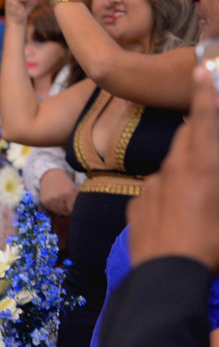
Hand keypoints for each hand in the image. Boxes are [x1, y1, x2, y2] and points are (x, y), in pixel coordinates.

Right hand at [39, 169, 77, 216]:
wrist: (51, 175)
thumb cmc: (64, 182)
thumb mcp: (73, 189)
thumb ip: (75, 200)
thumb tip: (76, 211)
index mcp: (67, 194)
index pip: (71, 210)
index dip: (72, 210)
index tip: (71, 207)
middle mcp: (57, 198)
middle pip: (63, 212)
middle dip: (66, 211)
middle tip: (66, 206)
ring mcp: (49, 200)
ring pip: (56, 212)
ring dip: (59, 210)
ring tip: (60, 203)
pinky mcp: (44, 201)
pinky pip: (50, 210)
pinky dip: (53, 208)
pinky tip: (54, 202)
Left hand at [128, 66, 218, 271]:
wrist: (166, 277)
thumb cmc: (211, 245)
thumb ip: (215, 183)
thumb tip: (208, 170)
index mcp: (202, 167)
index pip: (204, 121)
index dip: (205, 94)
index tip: (202, 69)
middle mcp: (172, 171)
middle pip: (185, 141)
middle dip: (198, 135)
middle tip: (208, 142)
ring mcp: (149, 189)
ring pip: (169, 169)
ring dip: (183, 173)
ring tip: (198, 196)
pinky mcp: (135, 208)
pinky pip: (153, 194)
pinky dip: (166, 198)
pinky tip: (176, 218)